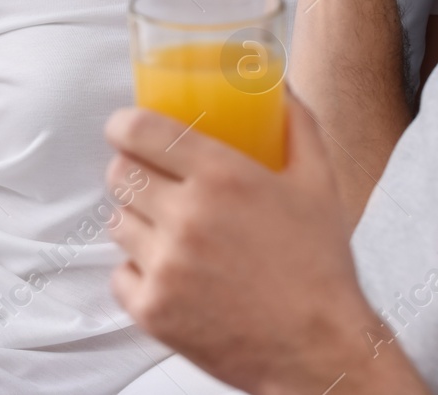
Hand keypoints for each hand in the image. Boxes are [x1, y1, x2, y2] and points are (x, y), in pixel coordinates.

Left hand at [103, 101, 424, 394]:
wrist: (320, 350)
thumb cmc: (319, 265)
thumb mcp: (319, 182)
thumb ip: (297, 125)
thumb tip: (279, 87)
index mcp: (222, 177)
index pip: (138, 130)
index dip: (124, 124)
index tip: (126, 129)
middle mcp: (187, 217)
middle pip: (120, 173)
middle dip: (133, 171)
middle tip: (154, 181)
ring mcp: (166, 266)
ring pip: (117, 222)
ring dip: (137, 221)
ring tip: (169, 230)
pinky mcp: (153, 310)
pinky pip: (118, 274)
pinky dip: (138, 272)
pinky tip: (170, 272)